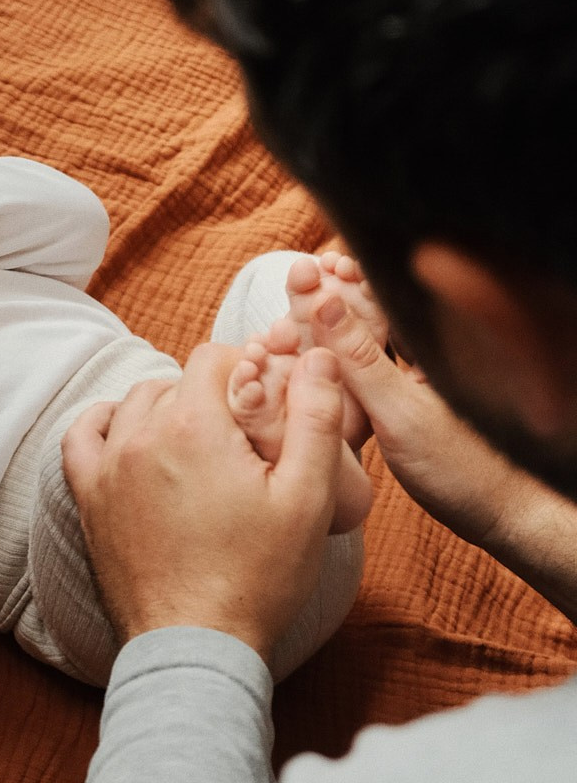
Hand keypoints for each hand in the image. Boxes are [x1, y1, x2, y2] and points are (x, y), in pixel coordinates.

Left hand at [61, 341, 345, 667]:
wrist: (196, 646)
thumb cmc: (257, 578)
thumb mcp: (308, 498)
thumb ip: (316, 418)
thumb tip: (319, 358)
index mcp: (194, 426)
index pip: (215, 357)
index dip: (247, 369)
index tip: (268, 401)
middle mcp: (140, 436)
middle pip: (178, 381)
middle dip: (214, 394)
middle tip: (246, 434)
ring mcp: (108, 468)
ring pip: (136, 404)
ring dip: (168, 408)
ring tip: (204, 443)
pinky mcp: (90, 500)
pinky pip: (83, 436)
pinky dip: (107, 424)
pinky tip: (132, 435)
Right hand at [311, 295, 531, 550]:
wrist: (491, 516)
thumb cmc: (457, 467)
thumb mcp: (399, 412)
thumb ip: (361, 360)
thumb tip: (323, 301)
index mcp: (438, 342)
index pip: (389, 292)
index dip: (350, 276)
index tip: (315, 266)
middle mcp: (429, 352)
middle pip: (374, 310)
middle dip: (333, 297)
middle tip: (298, 281)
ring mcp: (417, 377)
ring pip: (367, 341)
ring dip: (329, 332)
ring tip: (291, 322)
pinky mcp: (406, 401)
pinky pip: (365, 371)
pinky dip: (338, 365)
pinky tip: (309, 361)